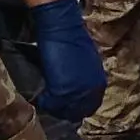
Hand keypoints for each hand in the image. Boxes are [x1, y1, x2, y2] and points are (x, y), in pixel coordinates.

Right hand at [28, 0, 106, 121]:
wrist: (62, 27)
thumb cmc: (72, 39)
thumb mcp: (86, 63)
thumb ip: (84, 79)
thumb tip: (76, 89)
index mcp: (99, 83)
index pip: (90, 106)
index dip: (77, 107)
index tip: (65, 106)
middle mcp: (92, 90)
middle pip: (78, 111)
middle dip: (65, 110)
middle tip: (52, 105)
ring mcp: (78, 92)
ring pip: (64, 110)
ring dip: (53, 107)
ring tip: (44, 101)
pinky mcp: (62, 91)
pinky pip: (51, 104)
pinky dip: (43, 101)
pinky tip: (39, 96)